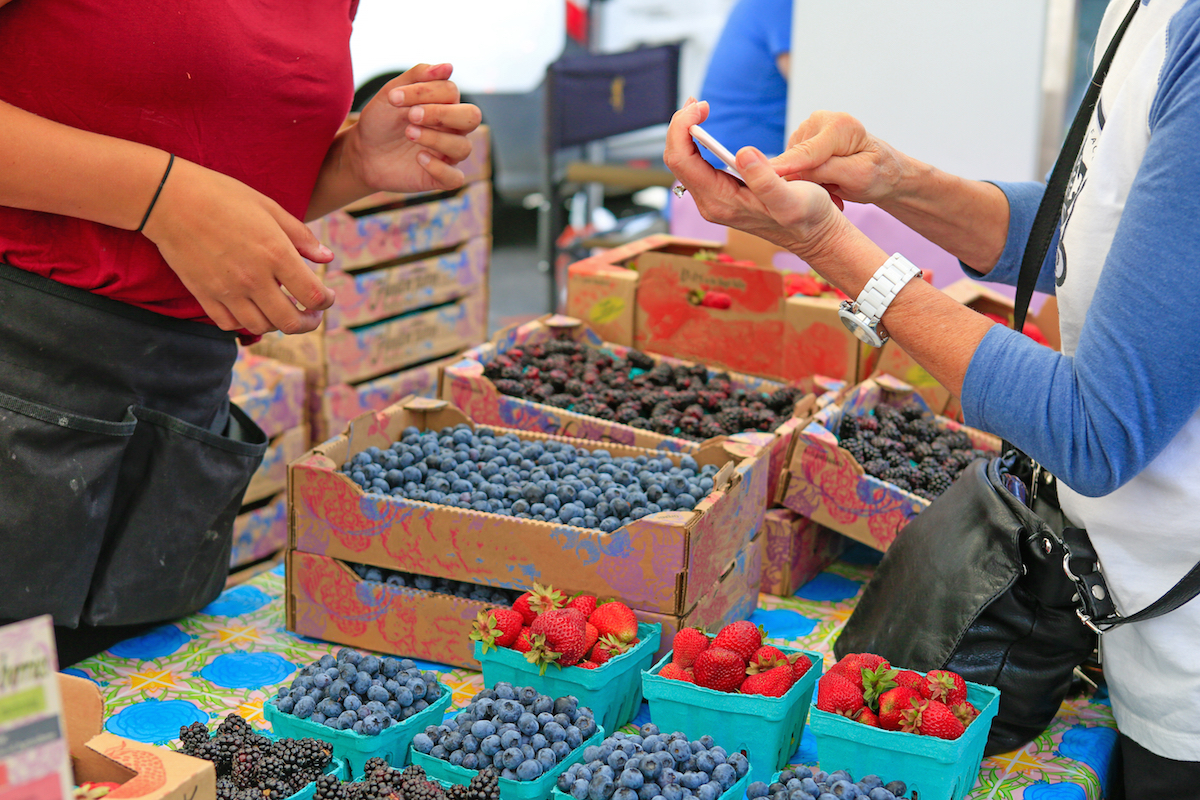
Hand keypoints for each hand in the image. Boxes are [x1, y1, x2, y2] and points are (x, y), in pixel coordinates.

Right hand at [142, 157, 334, 335]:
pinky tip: (251, 309)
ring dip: (277, 324)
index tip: (326, 297)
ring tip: (282, 310)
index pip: (313, 296)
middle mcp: (253, 278)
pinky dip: (245, 324)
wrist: (168, 198)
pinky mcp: (204, 295)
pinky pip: (230, 325)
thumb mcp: (269, 208)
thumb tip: (327, 258)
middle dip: (308, 323)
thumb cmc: (222, 196)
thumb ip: (301, 237)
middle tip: (310, 314)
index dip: (326, 302)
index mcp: (275, 254)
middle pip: (290, 323)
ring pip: (261, 327)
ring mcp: (227, 290)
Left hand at [349, 63, 482, 193]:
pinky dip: (440, 168)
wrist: (362, 151)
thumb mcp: (392, 93)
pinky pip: (455, 178)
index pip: (451, 91)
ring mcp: (448, 154)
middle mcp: (452, 128)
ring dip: (435, 138)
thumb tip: (448, 66)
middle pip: (472, 117)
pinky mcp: (439, 177)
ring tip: (408, 134)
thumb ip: (417, 76)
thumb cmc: (380, 120)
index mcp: (444, 104)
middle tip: (411, 115)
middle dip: (442, 114)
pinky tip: (419, 158)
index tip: (394, 97)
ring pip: (463, 147)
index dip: (425, 92)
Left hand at [664, 99, 847, 258]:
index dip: (683, 128)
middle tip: (698, 101)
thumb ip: (766, 181)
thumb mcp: (793, 200)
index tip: (701, 106)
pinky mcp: (722, 194)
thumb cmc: (807, 217)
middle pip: (677, 159)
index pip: (681, 161)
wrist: (814, 235)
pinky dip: (697, 142)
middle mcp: (711, 202)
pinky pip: (697, 165)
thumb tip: (742, 153)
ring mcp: (715, 199)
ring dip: (687, 133)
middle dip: (681, 126)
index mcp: (720, 201)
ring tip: (700, 108)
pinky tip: (705, 126)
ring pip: (685, 162)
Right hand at [770, 110, 906, 205]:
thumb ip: (827, 172)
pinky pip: (793, 167)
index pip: (806, 152)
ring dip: (809, 183)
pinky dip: (807, 180)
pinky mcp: (802, 141)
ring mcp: (809, 130)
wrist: (884, 171)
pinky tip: (826, 183)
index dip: (783, 167)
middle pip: (796, 159)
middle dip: (808, 183)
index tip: (761, 175)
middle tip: (834, 197)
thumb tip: (793, 174)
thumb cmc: (878, 174)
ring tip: (834, 189)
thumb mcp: (858, 176)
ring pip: (792, 165)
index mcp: (840, 125)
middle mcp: (821, 121)